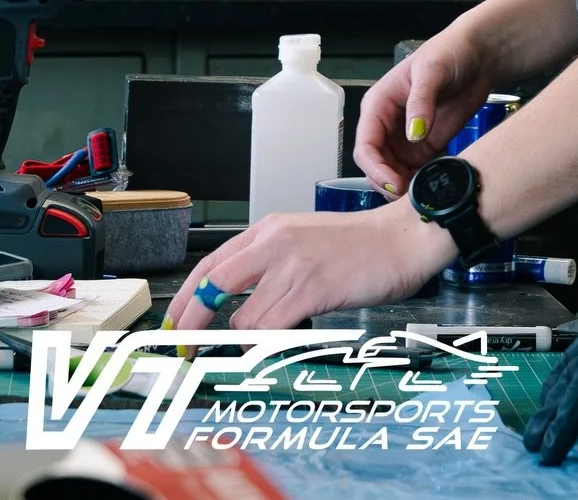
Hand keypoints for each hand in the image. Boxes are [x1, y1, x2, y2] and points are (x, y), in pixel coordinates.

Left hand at [163, 198, 449, 330]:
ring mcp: (292, 265)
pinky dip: (263, 346)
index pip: (212, 264)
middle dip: (191, 323)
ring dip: (241, 341)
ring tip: (252, 348)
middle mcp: (274, 242)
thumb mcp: (305, 241)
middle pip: (213, 287)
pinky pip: (269, 329)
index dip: (187, 298)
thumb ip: (271, 264)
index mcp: (270, 229)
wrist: (402, 237)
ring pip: (242, 318)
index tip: (175, 324)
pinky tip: (272, 348)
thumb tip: (239, 305)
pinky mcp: (311, 289)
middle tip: (184, 349)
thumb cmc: (360, 245)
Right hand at [354, 26, 493, 194]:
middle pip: (375, 164)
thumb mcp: (433, 71)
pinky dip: (420, 183)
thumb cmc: (450, 53)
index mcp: (378, 105)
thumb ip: (421, 102)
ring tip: (423, 197)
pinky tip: (433, 188)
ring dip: (403, 187)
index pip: (366, 144)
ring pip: (393, 173)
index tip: (394, 184)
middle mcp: (387, 125)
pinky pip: (415, 172)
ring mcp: (405, 139)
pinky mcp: (426, 147)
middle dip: (388, 182)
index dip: (375, 168)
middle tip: (410, 198)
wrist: (479, 57)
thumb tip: (413, 135)